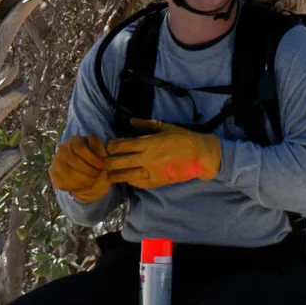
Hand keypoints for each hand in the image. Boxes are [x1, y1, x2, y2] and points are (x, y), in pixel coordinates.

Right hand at [50, 134, 112, 203]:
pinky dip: (78, 186)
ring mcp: (57, 163)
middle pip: (75, 162)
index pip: (81, 148)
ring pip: (70, 174)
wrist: (79, 168)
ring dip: (85, 180)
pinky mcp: (55, 176)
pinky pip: (66, 182)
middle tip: (98, 175)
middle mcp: (62, 150)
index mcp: (74, 141)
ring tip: (93, 180)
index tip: (102, 166)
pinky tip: (85, 184)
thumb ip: (98, 147)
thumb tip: (93, 140)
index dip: (93, 158)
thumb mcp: (97, 150)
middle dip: (90, 171)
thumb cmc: (91, 157)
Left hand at [105, 119, 221, 189]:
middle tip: (105, 160)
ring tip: (109, 172)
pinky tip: (126, 177)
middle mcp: (148, 158)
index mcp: (149, 143)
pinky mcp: (157, 182)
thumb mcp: (165, 127)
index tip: (108, 145)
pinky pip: (137, 183)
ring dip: (115, 174)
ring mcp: (152, 172)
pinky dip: (129, 180)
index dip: (111, 146)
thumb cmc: (183, 138)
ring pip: (125, 175)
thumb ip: (146, 124)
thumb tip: (131, 121)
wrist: (201, 155)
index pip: (122, 145)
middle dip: (108, 161)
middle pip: (119, 162)